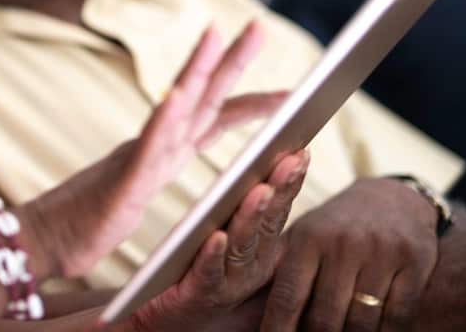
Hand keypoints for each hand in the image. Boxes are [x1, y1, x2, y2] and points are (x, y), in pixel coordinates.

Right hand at [25, 21, 286, 278]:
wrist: (42, 240)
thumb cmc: (85, 223)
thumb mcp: (133, 196)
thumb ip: (151, 173)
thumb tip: (167, 160)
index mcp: (160, 153)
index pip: (211, 120)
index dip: (249, 102)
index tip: (290, 91)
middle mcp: (152, 146)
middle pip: (198, 97)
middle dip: (230, 61)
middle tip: (258, 26)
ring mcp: (136, 159)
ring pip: (173, 108)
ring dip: (196, 68)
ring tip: (216, 35)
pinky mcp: (122, 181)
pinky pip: (146, 146)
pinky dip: (163, 117)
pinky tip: (178, 94)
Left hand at [129, 150, 309, 331]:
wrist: (165, 315)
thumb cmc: (196, 270)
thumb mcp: (224, 232)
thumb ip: (241, 205)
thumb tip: (264, 161)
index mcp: (261, 246)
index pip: (278, 207)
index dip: (289, 180)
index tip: (300, 150)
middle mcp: (252, 265)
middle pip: (268, 222)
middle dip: (280, 189)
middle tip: (291, 160)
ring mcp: (230, 281)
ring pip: (243, 245)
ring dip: (251, 216)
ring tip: (259, 190)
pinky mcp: (201, 294)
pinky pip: (209, 273)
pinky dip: (214, 254)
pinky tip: (216, 235)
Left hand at [261, 177, 439, 331]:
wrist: (393, 198)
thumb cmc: (336, 228)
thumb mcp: (305, 237)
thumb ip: (283, 272)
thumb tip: (253, 316)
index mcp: (309, 238)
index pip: (288, 296)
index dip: (278, 329)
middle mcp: (344, 243)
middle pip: (325, 317)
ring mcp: (382, 252)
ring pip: (362, 322)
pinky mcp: (415, 261)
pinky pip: (397, 316)